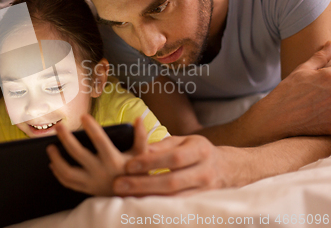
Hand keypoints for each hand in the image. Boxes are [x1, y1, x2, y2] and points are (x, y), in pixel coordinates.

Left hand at [46, 114, 147, 195]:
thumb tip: (138, 119)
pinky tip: (53, 163)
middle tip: (58, 126)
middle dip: (65, 138)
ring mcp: (92, 182)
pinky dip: (58, 172)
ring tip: (50, 146)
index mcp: (115, 160)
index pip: (100, 141)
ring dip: (56, 158)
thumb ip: (141, 137)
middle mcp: (101, 172)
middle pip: (77, 154)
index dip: (92, 127)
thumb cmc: (137, 173)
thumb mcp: (142, 155)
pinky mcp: (87, 190)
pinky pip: (68, 182)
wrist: (135, 198)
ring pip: (67, 172)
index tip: (84, 116)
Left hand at [113, 135, 239, 196]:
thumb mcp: (184, 140)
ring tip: (125, 197)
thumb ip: (163, 144)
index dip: (150, 162)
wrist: (229, 169)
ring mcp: (206, 190)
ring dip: (147, 198)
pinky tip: (141, 204)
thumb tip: (143, 149)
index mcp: (200, 150)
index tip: (128, 165)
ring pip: (174, 198)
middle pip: (171, 181)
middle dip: (142, 184)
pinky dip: (159, 206)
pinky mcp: (203, 203)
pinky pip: (178, 206)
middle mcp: (205, 171)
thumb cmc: (197, 151)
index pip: (173, 158)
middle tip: (118, 184)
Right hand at [254, 41, 330, 139]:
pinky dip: (329, 116)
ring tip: (321, 102)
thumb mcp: (303, 71)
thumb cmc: (288, 93)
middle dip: (330, 88)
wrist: (275, 119)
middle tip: (320, 93)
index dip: (330, 75)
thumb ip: (321, 57)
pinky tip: (322, 114)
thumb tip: (330, 42)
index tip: (324, 83)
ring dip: (330, 100)